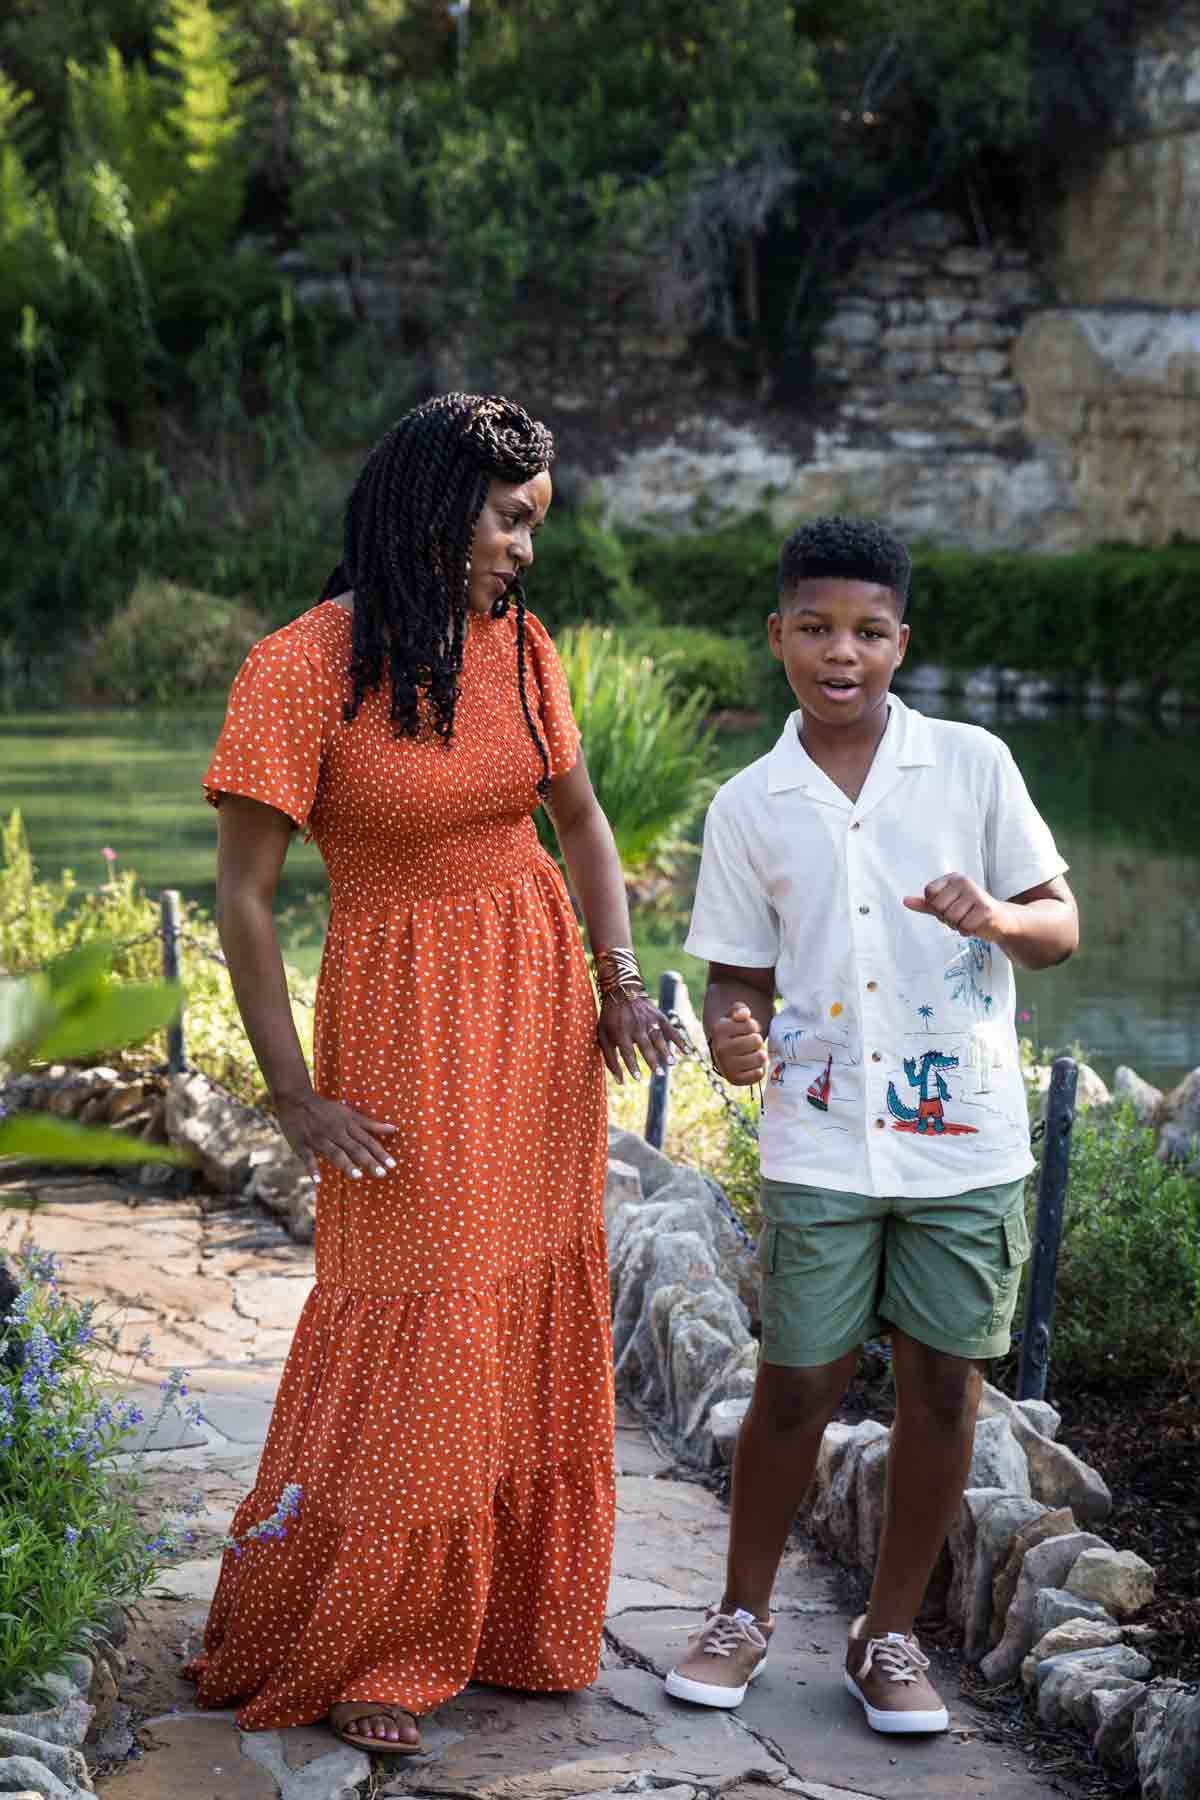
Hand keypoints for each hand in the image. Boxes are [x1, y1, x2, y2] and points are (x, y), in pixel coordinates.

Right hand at [274, 1090, 398, 1182]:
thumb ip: (371, 1124)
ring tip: (358, 1177)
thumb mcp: (350, 1113)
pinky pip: (308, 1158)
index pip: (368, 1140)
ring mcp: (319, 1139)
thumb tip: (394, 1129)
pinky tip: (318, 1180)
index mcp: (348, 1125)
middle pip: (355, 1148)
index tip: (393, 1165)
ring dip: (346, 1164)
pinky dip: (312, 1169)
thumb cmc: (327, 1110)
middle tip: (382, 1174)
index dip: (380, 1152)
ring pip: (335, 1152)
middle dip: (369, 1161)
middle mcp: (336, 1132)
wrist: (296, 1100)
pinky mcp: (302, 1145)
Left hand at [598, 995, 687, 1082]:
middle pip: (645, 1045)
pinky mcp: (658, 1017)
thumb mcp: (603, 1036)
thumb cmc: (610, 1020)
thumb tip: (620, 1082)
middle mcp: (635, 1026)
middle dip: (652, 1060)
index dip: (632, 1065)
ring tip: (671, 1063)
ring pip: (658, 1038)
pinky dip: (679, 1040)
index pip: (627, 1051)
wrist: (621, 992)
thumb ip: (610, 1058)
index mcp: (620, 1032)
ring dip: (665, 1050)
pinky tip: (686, 1051)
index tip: (638, 1078)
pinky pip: (670, 1029)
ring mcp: (648, 1021)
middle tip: (659, 1074)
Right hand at [709, 1003, 768, 1085]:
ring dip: (760, 1054)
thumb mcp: (733, 1015)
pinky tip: (751, 1065)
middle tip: (749, 1043)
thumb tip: (743, 1014)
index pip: (752, 1025)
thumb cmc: (733, 1032)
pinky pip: (758, 1074)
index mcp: (719, 1029)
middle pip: (757, 1041)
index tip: (745, 1031)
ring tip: (751, 1053)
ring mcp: (726, 1066)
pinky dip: (759, 1069)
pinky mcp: (734, 1080)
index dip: (753, 1027)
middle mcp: (720, 1048)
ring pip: (761, 1058)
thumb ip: (739, 1009)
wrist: (723, 1054)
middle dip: (756, 1041)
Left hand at [903, 872, 1005, 939]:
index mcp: (953, 878)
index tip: (950, 906)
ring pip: (951, 918)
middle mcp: (964, 882)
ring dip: (958, 925)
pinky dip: (968, 931)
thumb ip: (926, 903)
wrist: (1000, 919)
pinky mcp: (986, 909)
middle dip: (947, 918)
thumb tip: (905, 901)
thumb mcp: (946, 904)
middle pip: (938, 907)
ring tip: (969, 919)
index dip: (936, 906)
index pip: (930, 893)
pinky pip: (964, 927)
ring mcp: (976, 894)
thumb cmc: (970, 910)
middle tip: (961, 915)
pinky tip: (976, 924)